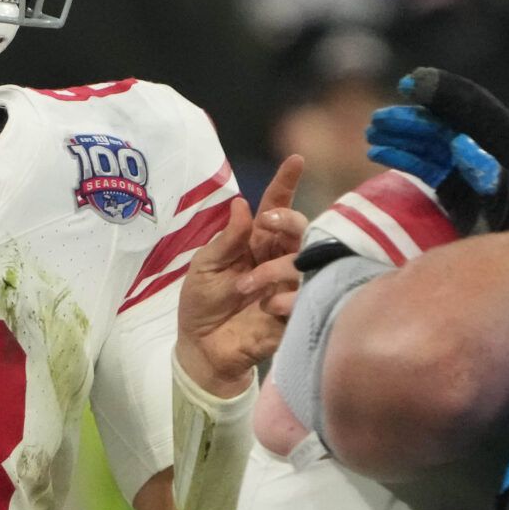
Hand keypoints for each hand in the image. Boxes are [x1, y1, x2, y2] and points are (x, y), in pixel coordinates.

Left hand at [176, 159, 307, 395]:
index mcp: (255, 243)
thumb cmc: (202, 303)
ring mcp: (290, 285)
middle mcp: (278, 259)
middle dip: (289, 221)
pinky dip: (287, 298)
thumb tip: (243, 205)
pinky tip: (269, 306)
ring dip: (276, 269)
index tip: (296, 160)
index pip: (275, 208)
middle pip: (301, 228)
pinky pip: (306, 298)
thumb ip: (227, 239)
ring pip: (307, 261)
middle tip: (270, 223)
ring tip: (247, 287)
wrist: (202, 349)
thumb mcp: (206, 266)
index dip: (286, 184)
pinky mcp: (296, 313)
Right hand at [366, 68, 508, 233]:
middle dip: (413, 118)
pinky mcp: (455, 185)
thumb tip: (462, 143)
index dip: (445, 93)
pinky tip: (378, 152)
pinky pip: (425, 163)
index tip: (412, 83)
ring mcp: (472, 168)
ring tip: (372, 133)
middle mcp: (494, 151)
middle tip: (378, 119)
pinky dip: (402, 156)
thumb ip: (493, 177)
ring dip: (402, 134)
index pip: (478, 109)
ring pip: (432, 142)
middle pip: (448, 124)